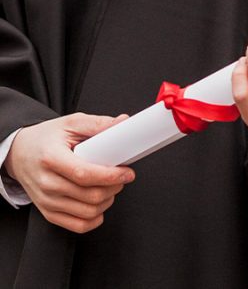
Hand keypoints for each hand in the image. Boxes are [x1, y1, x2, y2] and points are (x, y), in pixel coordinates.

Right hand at [5, 113, 134, 232]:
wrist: (20, 154)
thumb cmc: (45, 139)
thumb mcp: (70, 123)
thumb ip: (97, 124)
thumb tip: (122, 122)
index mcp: (51, 158)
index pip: (84, 174)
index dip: (110, 176)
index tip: (127, 172)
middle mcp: (47, 183)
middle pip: (89, 196)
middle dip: (114, 187)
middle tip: (122, 176)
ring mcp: (47, 201)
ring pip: (87, 212)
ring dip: (108, 201)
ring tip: (112, 187)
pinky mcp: (49, 213)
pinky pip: (78, 225)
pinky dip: (95, 218)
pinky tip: (100, 203)